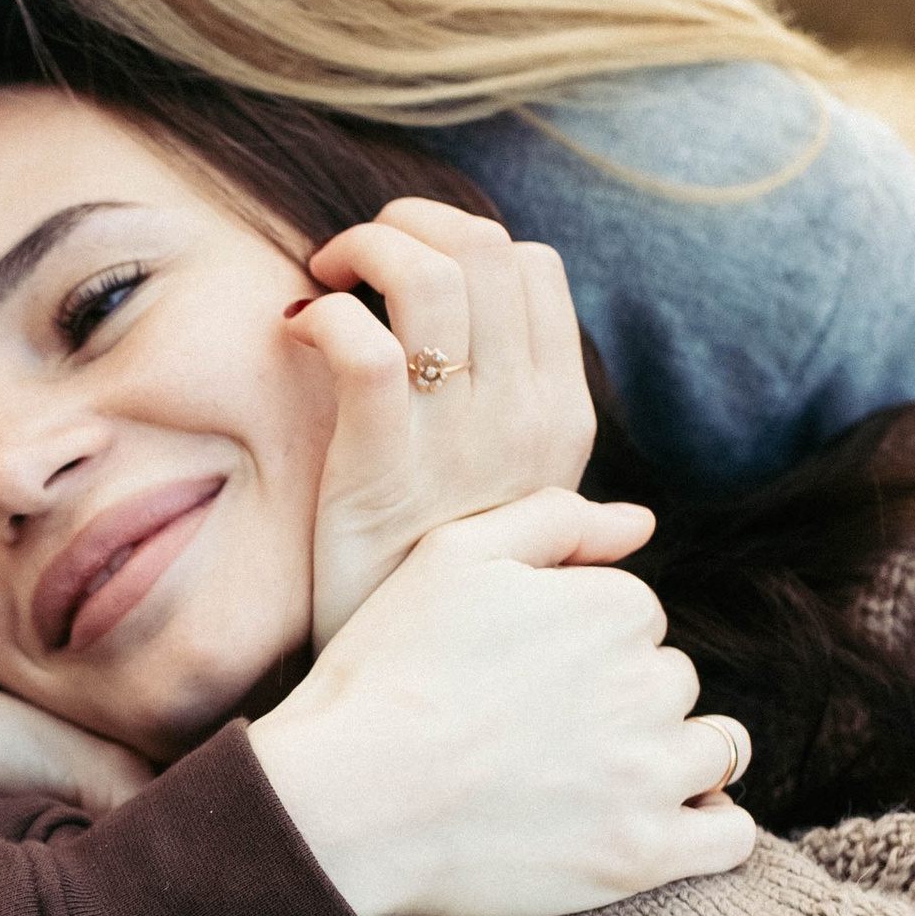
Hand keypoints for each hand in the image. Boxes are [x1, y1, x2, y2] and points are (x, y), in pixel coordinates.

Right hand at [252, 488, 756, 915]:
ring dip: (670, 759)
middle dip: (623, 702)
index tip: (527, 680)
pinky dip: (711, 832)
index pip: (638, 618)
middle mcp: (647, 684)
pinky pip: (727, 840)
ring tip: (594, 781)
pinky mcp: (641, 854)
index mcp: (614, 606)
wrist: (348, 798)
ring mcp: (650, 773)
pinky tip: (666, 826)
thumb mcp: (450, 557)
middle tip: (540, 736)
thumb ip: (554, 519)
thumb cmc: (386, 674)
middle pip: (671, 683)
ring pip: (710, 752)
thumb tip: (643, 524)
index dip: (582, 646)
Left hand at [287, 198, 596, 649]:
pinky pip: (362, 345)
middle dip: (409, 225)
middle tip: (354, 259)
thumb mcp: (524, 538)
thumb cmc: (448, 600)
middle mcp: (525, 421)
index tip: (404, 269)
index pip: (533, 267)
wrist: (412, 690)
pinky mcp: (381, 467)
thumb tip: (619, 495)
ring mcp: (457, 442)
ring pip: (434, 274)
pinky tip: (295, 326)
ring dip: (369, 248)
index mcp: (562, 422)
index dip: (460, 238)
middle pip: (486, 248)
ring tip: (327, 276)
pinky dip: (324, 314)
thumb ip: (538, 470)